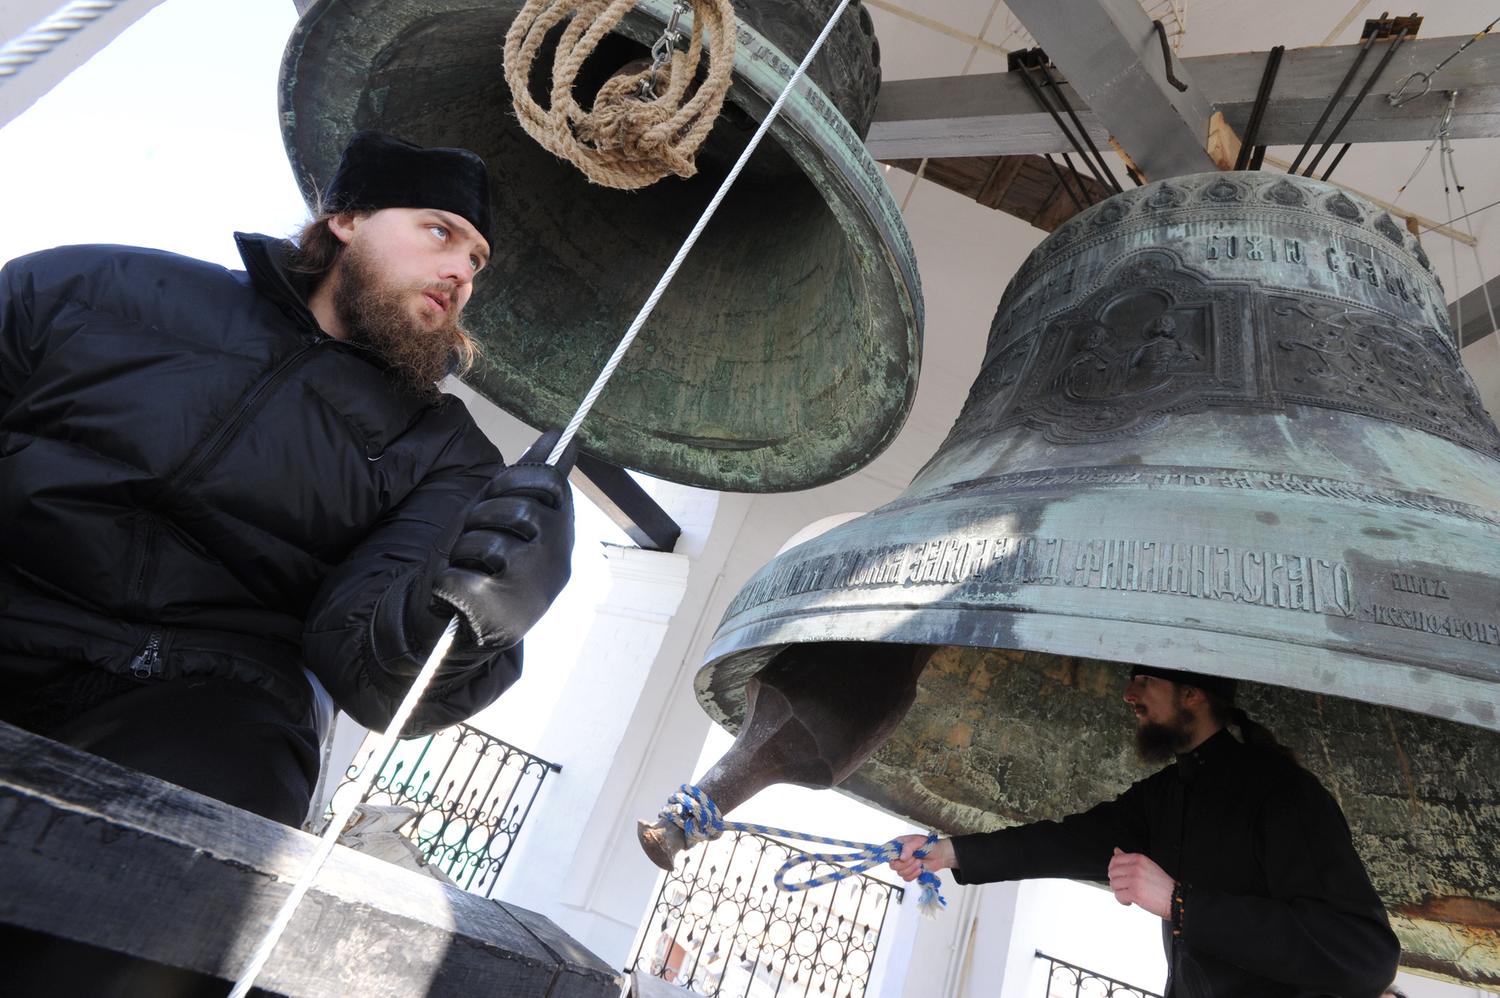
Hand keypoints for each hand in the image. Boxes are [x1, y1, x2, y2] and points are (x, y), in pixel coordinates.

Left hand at [432, 430, 576, 647]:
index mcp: (560, 536)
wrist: (456, 625)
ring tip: (468, 566)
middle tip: (477, 535)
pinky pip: (461, 576)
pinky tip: (457, 594)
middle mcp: (557, 564)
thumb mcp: (503, 515)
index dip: (513, 479)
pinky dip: (446, 581)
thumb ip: (530, 477)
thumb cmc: (482, 563)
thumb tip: (559, 434)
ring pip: (491, 542)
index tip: (496, 494)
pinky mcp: (499, 617)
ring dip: (464, 549)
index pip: (552, 482)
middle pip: (521, 509)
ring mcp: (533, 591)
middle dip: (483, 515)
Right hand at [889, 835, 954, 881]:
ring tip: (920, 862)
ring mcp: (904, 865)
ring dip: (912, 869)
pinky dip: (914, 875)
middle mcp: (899, 855)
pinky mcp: (910, 872)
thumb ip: (908, 848)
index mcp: (899, 845)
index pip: (887, 851)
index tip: (900, 858)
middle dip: (905, 864)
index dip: (890, 856)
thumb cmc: (930, 845)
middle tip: (915, 859)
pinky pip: (906, 878)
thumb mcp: (919, 841)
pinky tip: (920, 869)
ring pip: (900, 873)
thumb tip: (901, 858)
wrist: (941, 855)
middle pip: (893, 865)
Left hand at [1108, 847, 1173, 918]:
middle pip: (1112, 873)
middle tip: (1125, 887)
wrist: (1175, 899)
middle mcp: (1136, 867)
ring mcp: (1135, 880)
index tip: (1118, 876)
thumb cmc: (1162, 885)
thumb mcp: (1147, 866)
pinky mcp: (1135, 893)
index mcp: (1139, 859)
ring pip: (1114, 885)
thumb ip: (1130, 859)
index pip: (1115, 859)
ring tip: (1129, 894)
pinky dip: (1122, 901)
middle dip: (1116, 882)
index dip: (1113, 869)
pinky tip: (1130, 901)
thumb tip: (1116, 851)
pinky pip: (1118, 896)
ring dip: (1119, 892)